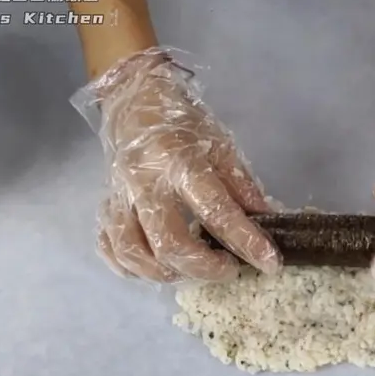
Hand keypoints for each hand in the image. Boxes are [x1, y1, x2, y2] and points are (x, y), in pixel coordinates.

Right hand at [76, 50, 281, 282]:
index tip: (269, 263)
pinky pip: (110, 248)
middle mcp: (146, 183)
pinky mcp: (105, 206)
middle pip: (169, 244)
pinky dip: (131, 267)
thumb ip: (242, 186)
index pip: (216, 211)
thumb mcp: (222, 147)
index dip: (246, 242)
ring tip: (195, 270)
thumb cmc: (184, 125)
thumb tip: (269, 221)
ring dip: (168, 274)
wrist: (136, 102)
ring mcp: (120, 197)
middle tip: (229, 268)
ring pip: (134, 253)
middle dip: (204, 268)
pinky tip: (157, 268)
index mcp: (181, 163)